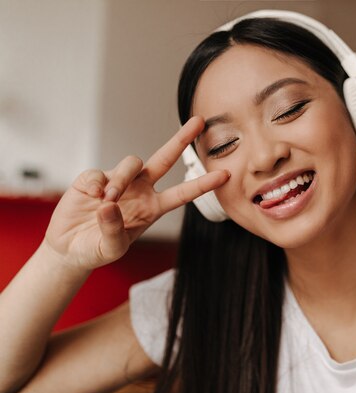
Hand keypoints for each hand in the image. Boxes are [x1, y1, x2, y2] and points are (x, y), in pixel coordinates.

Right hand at [43, 116, 227, 270]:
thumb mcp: (111, 248)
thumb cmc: (98, 249)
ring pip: (131, 164)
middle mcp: (141, 189)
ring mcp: (119, 181)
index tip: (226, 174)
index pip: (183, 193)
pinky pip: (99, 173)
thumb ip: (114, 230)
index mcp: (154, 207)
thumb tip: (110, 205)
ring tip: (107, 201)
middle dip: (182, 139)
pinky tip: (90, 197)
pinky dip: (95, 185)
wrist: (70, 247)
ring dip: (121, 181)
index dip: (204, 184)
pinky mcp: (94, 177)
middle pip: (165, 158)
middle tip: (199, 121)